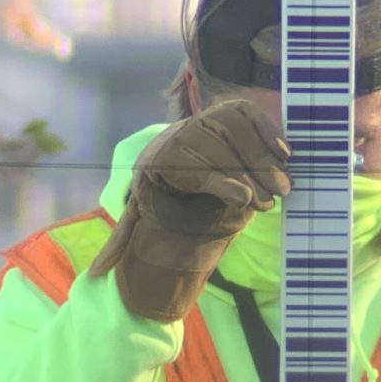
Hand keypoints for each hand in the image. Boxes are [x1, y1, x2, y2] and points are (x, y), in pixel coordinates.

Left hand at [90, 97, 291, 320]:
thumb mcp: (138, 210)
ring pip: (236, 131)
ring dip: (263, 159)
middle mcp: (179, 133)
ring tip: (282, 186)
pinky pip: (248, 113)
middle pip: (220, 151)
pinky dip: (268, 130)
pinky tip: (283, 152)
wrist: (168, 149)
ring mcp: (203, 117)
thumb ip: (124, 238)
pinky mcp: (225, 107)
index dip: (221, 184)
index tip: (244, 202)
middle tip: (269, 203)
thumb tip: (96, 274)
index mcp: (157, 160)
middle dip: (250, 177)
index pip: (193, 169)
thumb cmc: (157, 188)